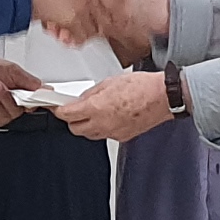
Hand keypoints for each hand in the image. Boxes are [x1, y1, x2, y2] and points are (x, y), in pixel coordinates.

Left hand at [0, 53, 39, 128]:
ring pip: (14, 112)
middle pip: (28, 108)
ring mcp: (5, 110)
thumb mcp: (11, 69)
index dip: (43, 99)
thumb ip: (28, 79)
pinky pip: (1, 117)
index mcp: (25, 90)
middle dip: (20, 96)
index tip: (45, 95)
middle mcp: (17, 102)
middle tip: (13, 86)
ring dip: (5, 97)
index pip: (40, 99)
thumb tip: (43, 87)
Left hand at [57, 68, 174, 144]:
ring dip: (86, 125)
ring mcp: (112, 133)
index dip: (58, 110)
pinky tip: (109, 116)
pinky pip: (105, 135)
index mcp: (96, 108)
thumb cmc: (142, 87)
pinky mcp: (123, 137)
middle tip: (73, 109)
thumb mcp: (109, 82)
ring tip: (92, 112)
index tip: (56, 107)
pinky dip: (102, 128)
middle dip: (71, 119)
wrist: (163, 98)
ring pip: (89, 134)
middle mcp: (102, 124)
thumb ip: (92, 93)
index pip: (67, 115)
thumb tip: (82, 99)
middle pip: (75, 129)